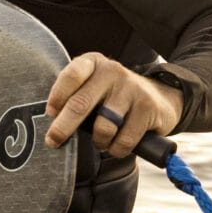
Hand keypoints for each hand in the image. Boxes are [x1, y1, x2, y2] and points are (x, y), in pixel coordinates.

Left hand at [43, 53, 181, 157]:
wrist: (160, 98)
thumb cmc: (115, 97)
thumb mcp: (94, 86)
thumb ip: (75, 96)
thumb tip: (52, 125)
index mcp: (93, 63)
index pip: (71, 75)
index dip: (57, 96)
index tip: (50, 114)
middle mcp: (112, 71)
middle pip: (80, 104)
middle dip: (63, 127)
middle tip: (53, 141)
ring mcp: (131, 89)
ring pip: (103, 127)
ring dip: (98, 142)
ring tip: (101, 141)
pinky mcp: (147, 108)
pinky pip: (123, 140)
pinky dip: (116, 149)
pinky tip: (118, 145)